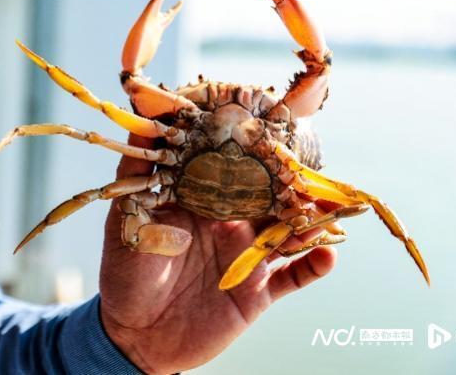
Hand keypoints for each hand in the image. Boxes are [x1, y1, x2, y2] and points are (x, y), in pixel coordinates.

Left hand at [99, 136, 335, 373]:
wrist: (134, 336)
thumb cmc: (126, 274)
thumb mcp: (126, 219)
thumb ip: (136, 172)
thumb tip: (139, 119)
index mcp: (202, 202)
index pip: (234, 170)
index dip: (253, 150)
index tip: (273, 125)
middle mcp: (229, 224)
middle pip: (269, 198)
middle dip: (292, 183)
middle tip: (314, 165)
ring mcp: (246, 257)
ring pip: (288, 233)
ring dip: (310, 221)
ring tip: (329, 208)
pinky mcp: (257, 292)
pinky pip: (293, 277)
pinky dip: (313, 266)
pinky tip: (329, 253)